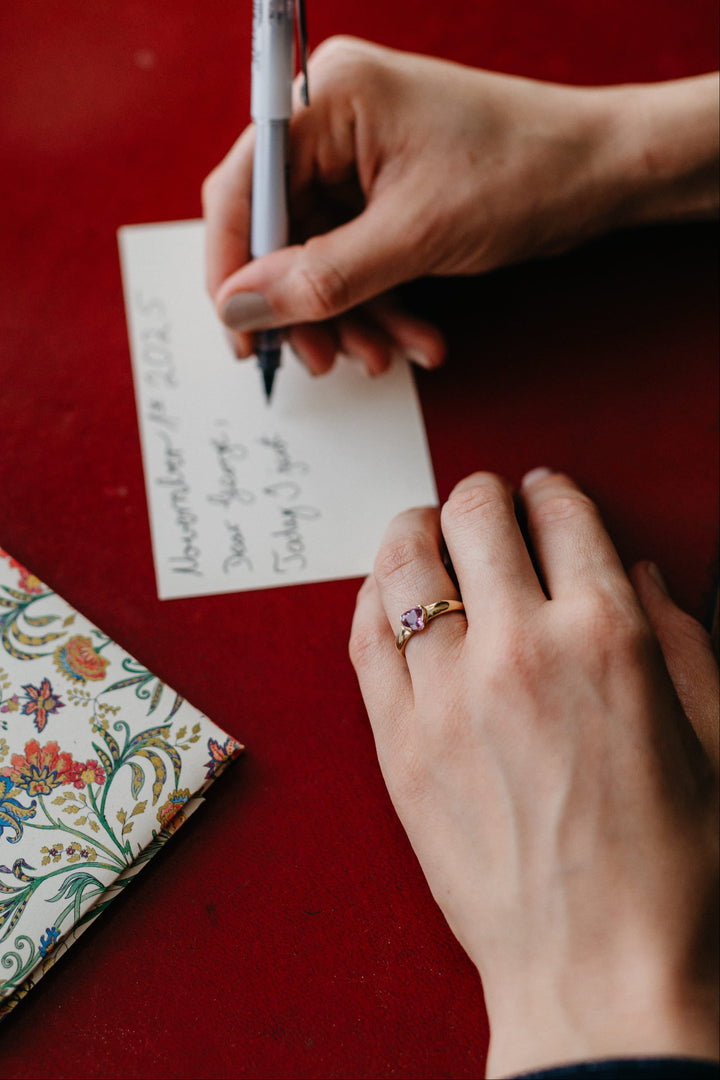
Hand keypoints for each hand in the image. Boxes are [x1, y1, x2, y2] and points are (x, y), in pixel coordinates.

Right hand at [203, 36, 717, 376]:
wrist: (602, 173)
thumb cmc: (522, 173)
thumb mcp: (413, 236)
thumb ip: (318, 278)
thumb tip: (238, 310)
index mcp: (331, 99)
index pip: (241, 187)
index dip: (231, 269)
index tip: (240, 336)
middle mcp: (335, 124)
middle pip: (279, 232)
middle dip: (306, 306)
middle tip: (324, 360)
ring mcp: (361, 160)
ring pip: (319, 258)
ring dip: (350, 316)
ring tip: (384, 355)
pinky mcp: (387, 193)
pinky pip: (357, 261)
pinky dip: (381, 305)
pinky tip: (416, 339)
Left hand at [349, 468, 718, 1076]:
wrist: (599, 978)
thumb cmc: (673, 873)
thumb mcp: (717, 739)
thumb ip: (682, 637)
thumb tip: (638, 570)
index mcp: (609, 637)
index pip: (562, 513)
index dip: (554, 490)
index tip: (547, 494)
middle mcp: (518, 649)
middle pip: (475, 514)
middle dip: (485, 497)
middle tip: (491, 509)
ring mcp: (444, 695)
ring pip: (404, 560)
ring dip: (417, 528)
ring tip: (428, 529)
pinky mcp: (397, 743)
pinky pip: (364, 634)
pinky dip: (374, 592)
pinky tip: (390, 589)